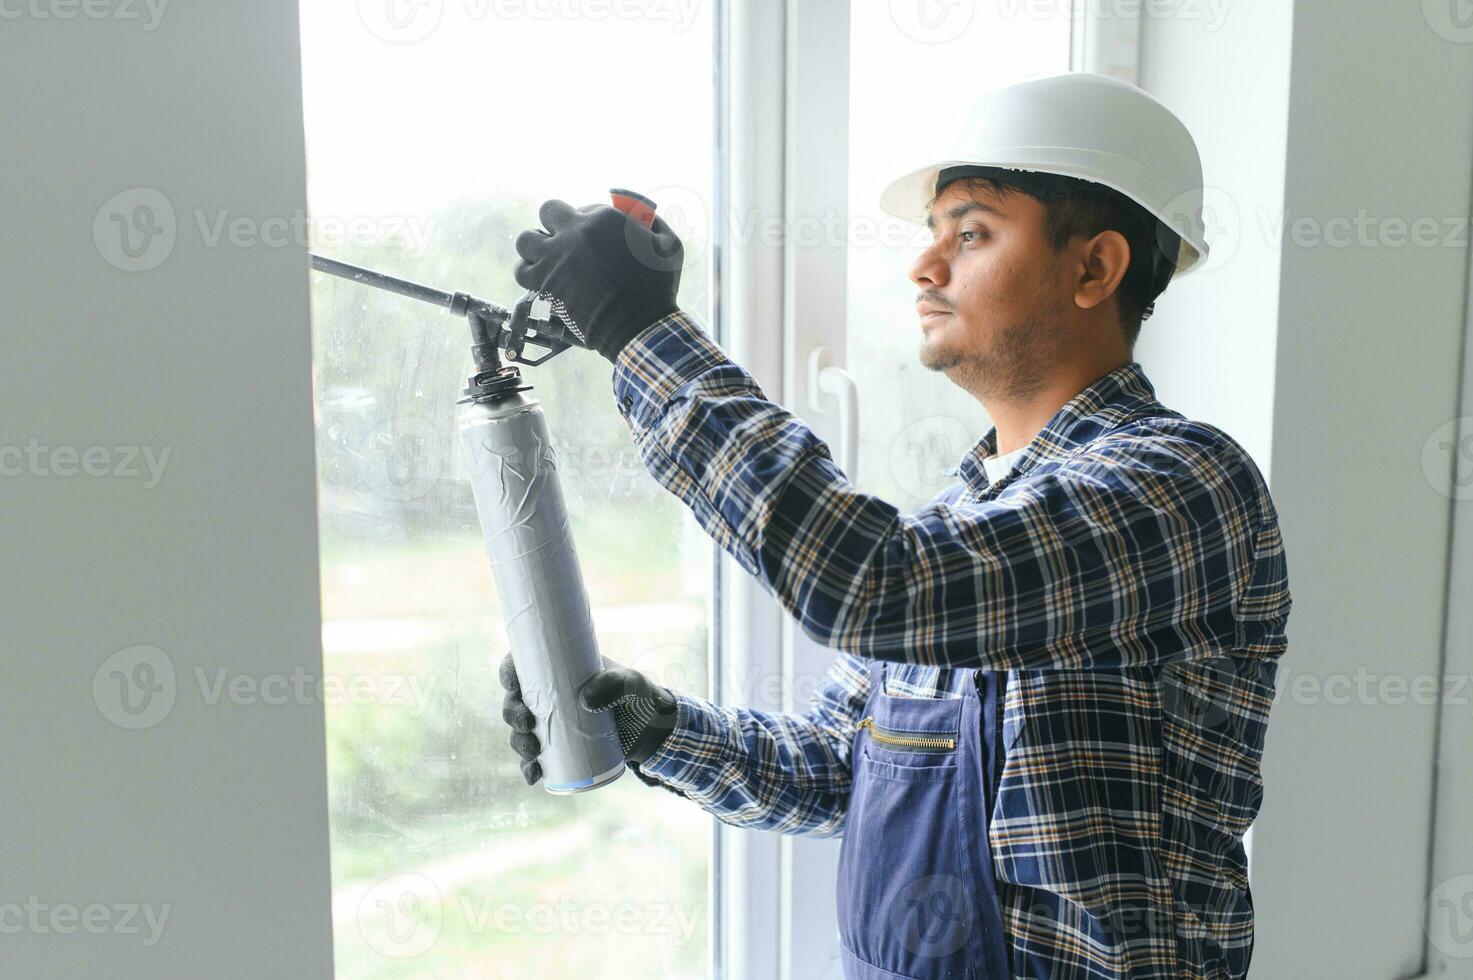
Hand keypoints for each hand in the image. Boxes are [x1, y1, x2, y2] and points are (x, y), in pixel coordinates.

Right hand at [499, 651, 678, 786]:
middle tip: (526, 722)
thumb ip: (615, 684)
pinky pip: (535, 759)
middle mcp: (550, 697)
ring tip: (532, 751)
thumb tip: (585, 700)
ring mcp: (552, 724)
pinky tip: (533, 776)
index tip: (512, 683)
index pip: (524, 664)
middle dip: (512, 713)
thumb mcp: (632, 683)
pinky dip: (529, 769)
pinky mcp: (559, 749)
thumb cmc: (639, 696)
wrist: (651, 730)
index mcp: (560, 670)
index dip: (509, 672)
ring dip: (518, 742)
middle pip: (515, 701)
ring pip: (521, 732)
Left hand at [512, 199, 683, 363]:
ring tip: (547, 258)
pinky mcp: (546, 285)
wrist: (639, 326)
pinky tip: (541, 277)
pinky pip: (522, 271)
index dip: (586, 219)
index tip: (593, 234)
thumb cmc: (657, 287)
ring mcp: (556, 260)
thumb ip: (653, 221)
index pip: (581, 206)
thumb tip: (638, 213)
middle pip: (547, 212)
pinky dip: (529, 273)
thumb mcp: (669, 244)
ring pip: (526, 240)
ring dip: (535, 247)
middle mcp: (573, 234)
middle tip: (564, 240)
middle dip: (554, 223)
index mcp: (602, 218)